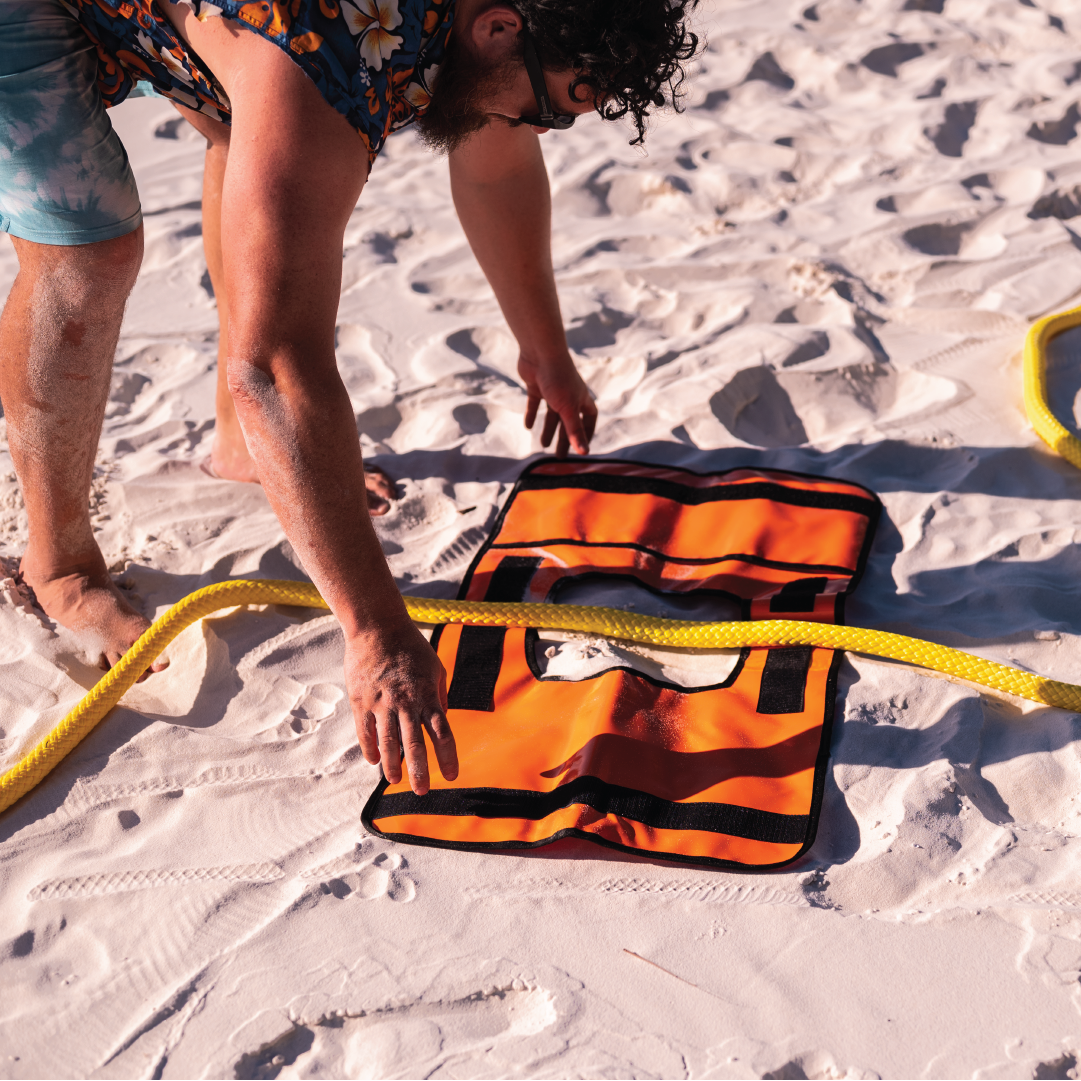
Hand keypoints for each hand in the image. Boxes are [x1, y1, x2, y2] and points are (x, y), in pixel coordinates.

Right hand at [346, 619, 457, 794]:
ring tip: (395, 780)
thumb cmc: (410, 646)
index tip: (451, 776)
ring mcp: (380, 703)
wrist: (376, 627)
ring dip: (392, 765)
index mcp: (426, 695)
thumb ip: (440, 695)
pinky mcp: (360, 701)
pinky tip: (373, 761)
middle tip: (422, 792)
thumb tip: (444, 719)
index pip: (442, 732)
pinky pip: (364, 731)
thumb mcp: (435, 667)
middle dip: (419, 772)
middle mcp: (405, 702)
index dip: (447, 757)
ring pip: (387, 742)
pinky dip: (369, 748)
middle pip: (414, 744)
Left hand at [519, 351, 597, 456]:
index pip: (588, 419)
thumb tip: (584, 453)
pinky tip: (527, 426)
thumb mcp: (568, 409)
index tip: (582, 447)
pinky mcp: (537, 385)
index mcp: (581, 399)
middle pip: (568, 421)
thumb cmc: (559, 378)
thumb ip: (574, 431)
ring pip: (552, 414)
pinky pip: (535, 403)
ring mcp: (552, 390)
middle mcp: (569, 395)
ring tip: (543, 445)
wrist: (541, 351)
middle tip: (559, 456)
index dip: (586, 433)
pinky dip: (532, 415)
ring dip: (548, 429)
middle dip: (564, 438)